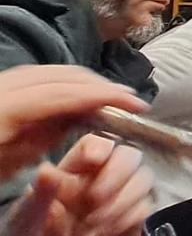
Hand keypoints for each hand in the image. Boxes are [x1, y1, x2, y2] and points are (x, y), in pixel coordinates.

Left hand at [0, 65, 147, 179]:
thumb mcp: (11, 164)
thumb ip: (49, 134)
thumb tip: (87, 114)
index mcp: (7, 107)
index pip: (65, 91)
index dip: (104, 94)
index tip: (135, 103)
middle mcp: (5, 86)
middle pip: (62, 74)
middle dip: (99, 85)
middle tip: (130, 102)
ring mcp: (3, 83)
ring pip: (53, 70)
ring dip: (85, 82)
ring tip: (110, 99)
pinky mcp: (3, 87)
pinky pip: (40, 75)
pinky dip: (66, 82)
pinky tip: (78, 98)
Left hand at [3, 134, 152, 235]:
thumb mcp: (27, 219)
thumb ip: (40, 196)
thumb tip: (46, 171)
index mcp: (75, 170)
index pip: (95, 144)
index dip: (100, 147)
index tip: (94, 158)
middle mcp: (103, 178)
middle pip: (129, 155)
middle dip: (117, 174)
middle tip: (95, 198)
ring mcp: (121, 197)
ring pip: (143, 178)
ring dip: (123, 200)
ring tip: (96, 222)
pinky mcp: (134, 218)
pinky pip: (147, 207)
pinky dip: (131, 217)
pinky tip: (109, 231)